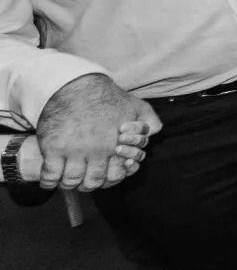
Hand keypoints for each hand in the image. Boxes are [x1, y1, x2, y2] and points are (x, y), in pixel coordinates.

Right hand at [36, 74, 160, 191]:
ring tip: (66, 180)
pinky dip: (49, 182)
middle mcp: (96, 151)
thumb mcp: (136, 106)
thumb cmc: (105, 96)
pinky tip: (50, 180)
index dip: (110, 179)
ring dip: (69, 184)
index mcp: (116, 145)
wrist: (74, 85)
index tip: (103, 175)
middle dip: (89, 184)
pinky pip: (50, 176)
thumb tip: (153, 135)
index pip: (116, 175)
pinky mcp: (52, 148)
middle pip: (93, 182)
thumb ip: (149, 121)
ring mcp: (73, 151)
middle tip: (83, 180)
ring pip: (71, 181)